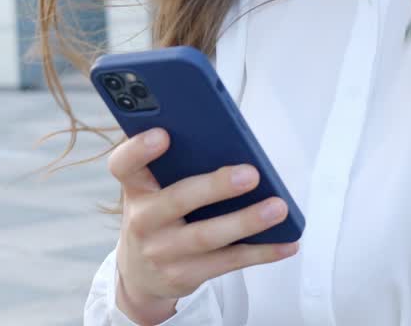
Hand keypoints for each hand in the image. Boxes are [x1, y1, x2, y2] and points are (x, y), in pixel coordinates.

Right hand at [109, 128, 299, 324]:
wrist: (141, 274)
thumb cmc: (158, 215)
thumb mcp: (153, 190)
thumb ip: (175, 166)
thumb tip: (228, 139)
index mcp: (136, 187)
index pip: (123, 165)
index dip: (139, 149)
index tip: (163, 134)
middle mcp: (143, 219)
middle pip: (178, 199)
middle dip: (216, 186)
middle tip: (251, 173)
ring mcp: (162, 251)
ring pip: (207, 236)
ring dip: (247, 221)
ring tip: (278, 208)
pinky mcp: (185, 275)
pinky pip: (228, 262)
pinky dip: (261, 252)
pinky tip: (287, 243)